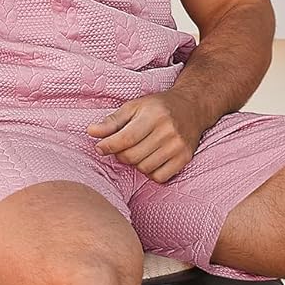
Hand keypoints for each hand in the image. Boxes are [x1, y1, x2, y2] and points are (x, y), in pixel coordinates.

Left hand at [87, 92, 206, 181]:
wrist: (193, 107)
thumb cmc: (158, 107)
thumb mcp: (133, 107)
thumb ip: (112, 121)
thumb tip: (91, 132)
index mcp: (153, 115)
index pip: (126, 138)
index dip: (109, 146)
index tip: (100, 148)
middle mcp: (168, 131)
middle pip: (132, 156)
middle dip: (121, 154)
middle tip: (122, 147)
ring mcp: (178, 146)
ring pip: (144, 168)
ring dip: (136, 163)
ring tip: (139, 151)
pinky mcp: (185, 158)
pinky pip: (159, 177)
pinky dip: (151, 172)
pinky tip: (151, 159)